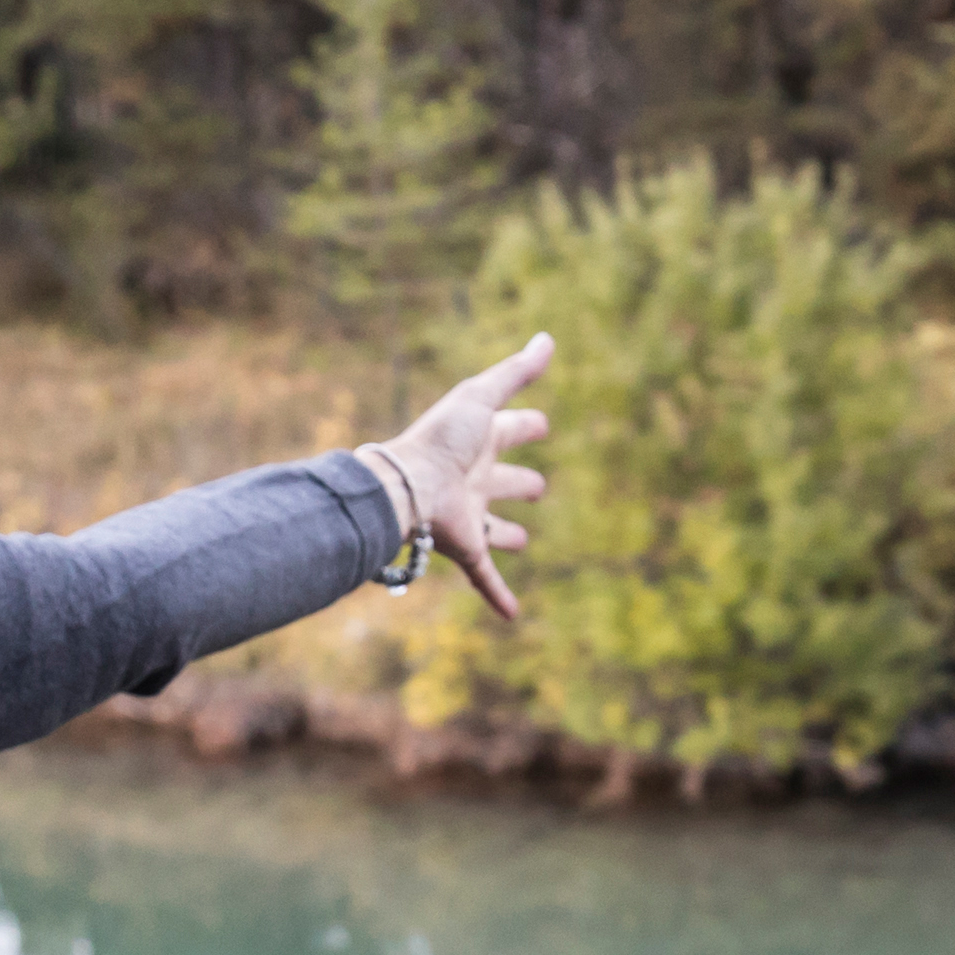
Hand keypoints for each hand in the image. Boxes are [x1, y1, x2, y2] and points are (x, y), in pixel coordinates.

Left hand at [372, 332, 553, 622]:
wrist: (406, 485)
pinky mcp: (466, 548)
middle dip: (520, 481)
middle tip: (538, 485)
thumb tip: (548, 339)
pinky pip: (484, 575)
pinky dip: (498, 596)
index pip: (508, 430)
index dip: (526, 425)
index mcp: (478, 443)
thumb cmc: (441, 440)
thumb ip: (515, 371)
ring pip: (494, 526)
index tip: (541, 422)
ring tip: (523, 540)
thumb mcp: (480, 398)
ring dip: (507, 534)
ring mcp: (470, 515)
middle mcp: (474, 479)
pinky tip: (512, 615)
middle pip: (501, 479)